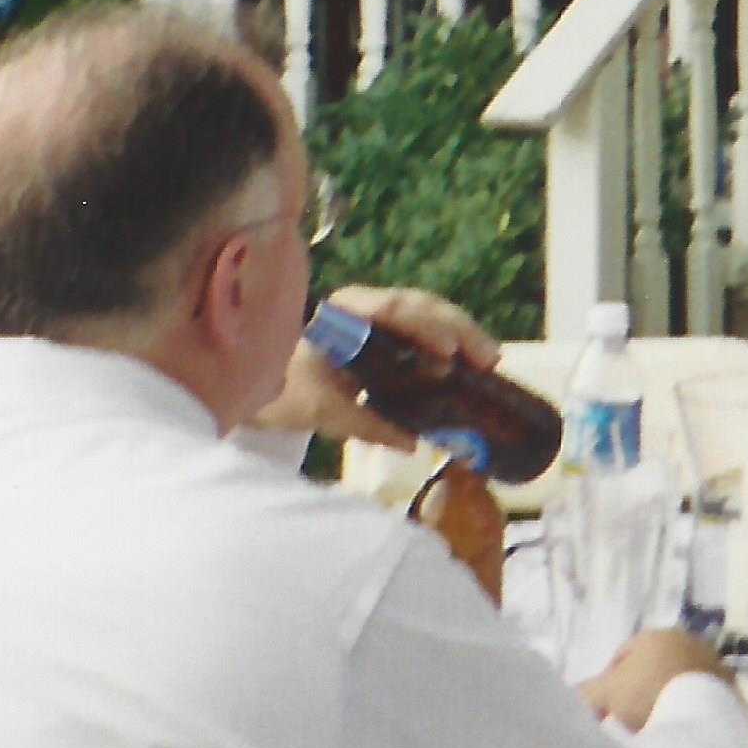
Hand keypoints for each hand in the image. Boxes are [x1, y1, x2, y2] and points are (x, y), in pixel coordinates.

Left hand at [259, 283, 498, 449]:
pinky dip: (450, 343)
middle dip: (459, 329)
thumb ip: (364, 424)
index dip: (426, 326)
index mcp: (344, 311)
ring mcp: (378, 315)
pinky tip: (469, 363)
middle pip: (422, 306)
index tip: (450, 350)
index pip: (392, 309)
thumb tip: (412, 443)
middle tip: (489, 359)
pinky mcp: (387, 333)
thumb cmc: (282, 390)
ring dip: (462, 334)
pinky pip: (425, 329)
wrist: (258, 386)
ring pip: (430, 314)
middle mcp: (365, 304)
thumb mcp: (321, 411)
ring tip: (489, 361)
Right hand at [580, 629, 735, 727]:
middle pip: (657, 667)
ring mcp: (715, 665)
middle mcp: (690, 642)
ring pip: (683, 682)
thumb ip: (585, 693)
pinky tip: (683, 732)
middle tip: (630, 718)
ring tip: (658, 727)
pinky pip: (704, 702)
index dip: (611, 679)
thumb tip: (574, 697)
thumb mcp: (604, 695)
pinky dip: (693, 712)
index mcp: (657, 635)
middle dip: (643, 688)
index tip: (606, 705)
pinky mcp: (733, 691)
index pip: (626, 653)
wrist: (698, 719)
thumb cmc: (646, 697)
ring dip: (670, 699)